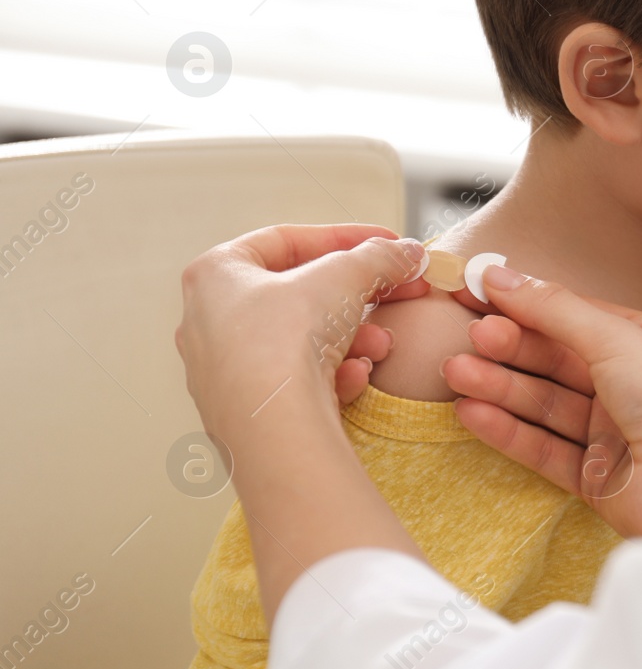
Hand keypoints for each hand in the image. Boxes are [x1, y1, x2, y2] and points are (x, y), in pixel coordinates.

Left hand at [174, 224, 435, 620]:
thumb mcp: (343, 276)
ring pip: (300, 341)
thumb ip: (377, 256)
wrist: (272, 430)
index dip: (345, 237)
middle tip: (395, 294)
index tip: (388, 244)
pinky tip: (354, 378)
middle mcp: (208, 321)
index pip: (287, 240)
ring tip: (380, 346)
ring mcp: (222, 371)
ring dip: (351, 338)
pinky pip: (294, 381)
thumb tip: (407, 253)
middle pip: (297, 294)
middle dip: (356, 296)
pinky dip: (331, 375)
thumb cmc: (285, 341)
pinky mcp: (243, 413)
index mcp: (215, 274)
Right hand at [442, 265, 641, 536]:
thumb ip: (555, 309)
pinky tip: (473, 413)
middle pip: (557, 361)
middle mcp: (633, 386)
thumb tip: (501, 276)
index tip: (478, 293)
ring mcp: (615, 434)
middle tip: (470, 337)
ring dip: (501, 387)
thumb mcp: (616, 339)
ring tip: (456, 373)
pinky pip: (544, 448)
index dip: (528, 305)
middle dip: (511, 348)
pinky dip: (508, 431)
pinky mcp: (598, 479)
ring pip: (546, 405)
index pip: (576, 317)